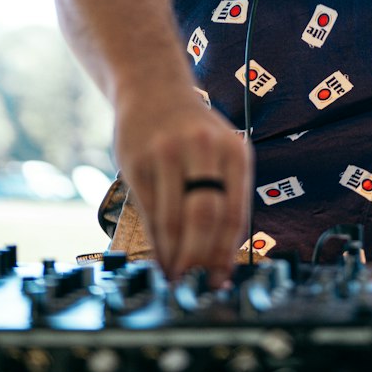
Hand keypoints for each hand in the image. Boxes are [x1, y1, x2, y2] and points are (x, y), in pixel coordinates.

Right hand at [112, 81, 252, 281]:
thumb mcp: (220, 149)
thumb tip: (224, 254)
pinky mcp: (137, 162)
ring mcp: (168, 154)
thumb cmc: (192, 129)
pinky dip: (156, 241)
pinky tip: (159, 256)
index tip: (219, 279)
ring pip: (174, 219)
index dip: (225, 254)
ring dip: (175, 256)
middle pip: (206, 218)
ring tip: (176, 276)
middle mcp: (203, 149)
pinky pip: (149, 212)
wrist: (152, 87)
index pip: (234, 213)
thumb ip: (226, 192)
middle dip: (200, 259)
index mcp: (234, 150)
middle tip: (195, 284)